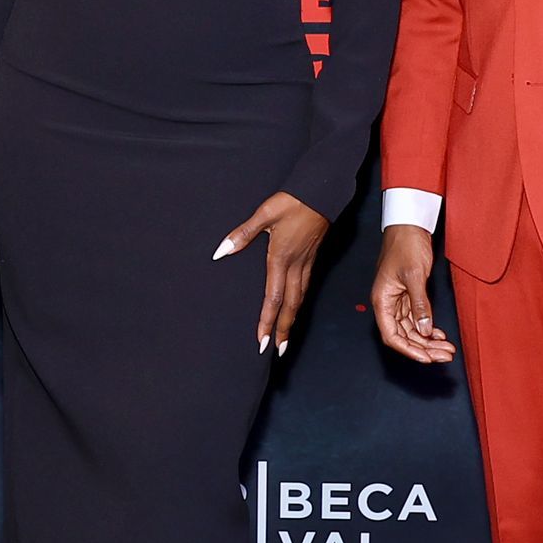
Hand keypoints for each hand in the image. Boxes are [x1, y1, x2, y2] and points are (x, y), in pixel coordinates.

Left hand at [216, 192, 328, 356]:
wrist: (322, 191)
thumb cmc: (293, 201)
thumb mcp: (264, 214)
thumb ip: (242, 234)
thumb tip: (221, 252)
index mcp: (280, 258)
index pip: (273, 297)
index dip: (267, 321)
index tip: (262, 341)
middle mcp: (295, 265)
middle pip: (290, 305)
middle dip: (283, 329)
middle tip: (277, 351)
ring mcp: (306, 263)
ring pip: (300, 298)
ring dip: (292, 320)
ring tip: (286, 337)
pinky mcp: (312, 258)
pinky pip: (306, 287)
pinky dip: (300, 303)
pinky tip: (296, 307)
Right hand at [369, 224, 455, 365]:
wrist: (410, 226)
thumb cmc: (405, 246)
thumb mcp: (414, 276)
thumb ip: (419, 305)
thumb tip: (424, 330)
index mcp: (382, 301)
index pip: (392, 336)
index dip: (409, 350)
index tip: (427, 358)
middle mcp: (388, 304)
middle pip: (404, 336)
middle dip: (424, 348)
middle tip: (444, 356)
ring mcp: (398, 301)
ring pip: (412, 330)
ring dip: (428, 341)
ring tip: (447, 348)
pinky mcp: (408, 296)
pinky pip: (417, 319)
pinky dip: (428, 328)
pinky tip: (440, 334)